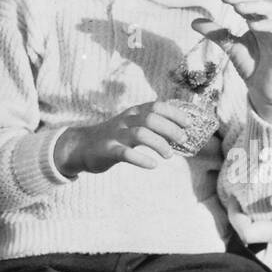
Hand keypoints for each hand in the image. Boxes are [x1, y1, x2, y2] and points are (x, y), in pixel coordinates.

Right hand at [54, 101, 191, 175]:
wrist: (82, 146)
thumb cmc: (115, 136)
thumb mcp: (132, 124)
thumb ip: (152, 125)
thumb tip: (180, 132)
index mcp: (133, 112)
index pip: (157, 106)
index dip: (175, 113)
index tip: (188, 124)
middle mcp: (125, 120)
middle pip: (152, 118)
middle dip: (171, 129)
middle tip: (182, 141)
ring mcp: (116, 135)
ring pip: (140, 134)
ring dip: (159, 144)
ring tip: (168, 155)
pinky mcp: (108, 151)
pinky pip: (126, 154)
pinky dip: (142, 159)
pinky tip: (153, 165)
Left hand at [193, 0, 271, 121]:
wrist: (263, 89)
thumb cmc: (250, 66)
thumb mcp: (229, 46)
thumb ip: (215, 33)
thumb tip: (193, 21)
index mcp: (258, 21)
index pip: (248, 3)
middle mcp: (270, 24)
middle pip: (260, 3)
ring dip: (256, 7)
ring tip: (238, 7)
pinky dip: (268, 25)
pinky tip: (252, 25)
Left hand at [228, 175, 271, 260]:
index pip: (250, 235)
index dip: (236, 219)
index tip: (236, 200)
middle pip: (253, 260)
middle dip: (239, 237)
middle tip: (238, 214)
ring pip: (263, 264)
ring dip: (249, 246)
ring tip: (245, 221)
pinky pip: (271, 260)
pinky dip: (259, 249)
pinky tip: (258, 226)